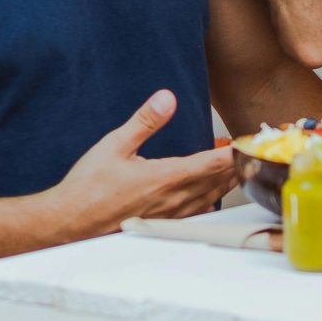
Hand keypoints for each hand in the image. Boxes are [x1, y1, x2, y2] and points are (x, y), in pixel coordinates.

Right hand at [47, 90, 241, 237]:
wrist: (70, 222)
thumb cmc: (88, 187)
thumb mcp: (114, 145)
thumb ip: (145, 121)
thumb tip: (166, 98)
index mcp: (165, 178)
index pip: (213, 164)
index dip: (235, 152)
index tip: (251, 142)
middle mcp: (173, 199)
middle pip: (219, 181)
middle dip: (238, 164)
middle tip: (252, 150)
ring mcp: (170, 214)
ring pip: (212, 196)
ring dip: (227, 180)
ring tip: (238, 165)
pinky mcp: (163, 222)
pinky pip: (198, 209)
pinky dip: (212, 196)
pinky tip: (211, 190)